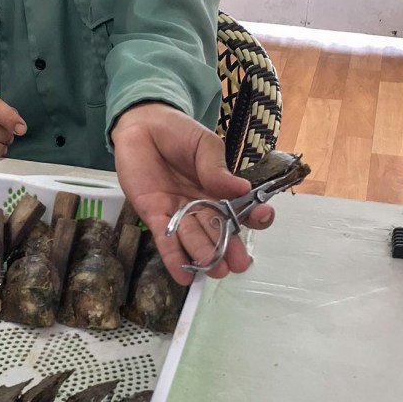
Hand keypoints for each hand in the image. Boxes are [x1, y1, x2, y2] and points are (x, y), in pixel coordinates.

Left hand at [111, 102, 274, 284]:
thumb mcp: (204, 144)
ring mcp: (179, 212)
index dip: (253, 216)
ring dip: (204, 255)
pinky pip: (165, 239)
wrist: (141, 125)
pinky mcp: (154, 215)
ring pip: (193, 238)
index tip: (261, 218)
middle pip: (218, 231)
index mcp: (220, 188)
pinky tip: (184, 276)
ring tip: (215, 269)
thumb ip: (216, 167)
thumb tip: (242, 186)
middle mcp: (202, 205)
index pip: (241, 208)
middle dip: (228, 248)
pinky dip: (174, 258)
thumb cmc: (177, 132)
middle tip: (237, 264)